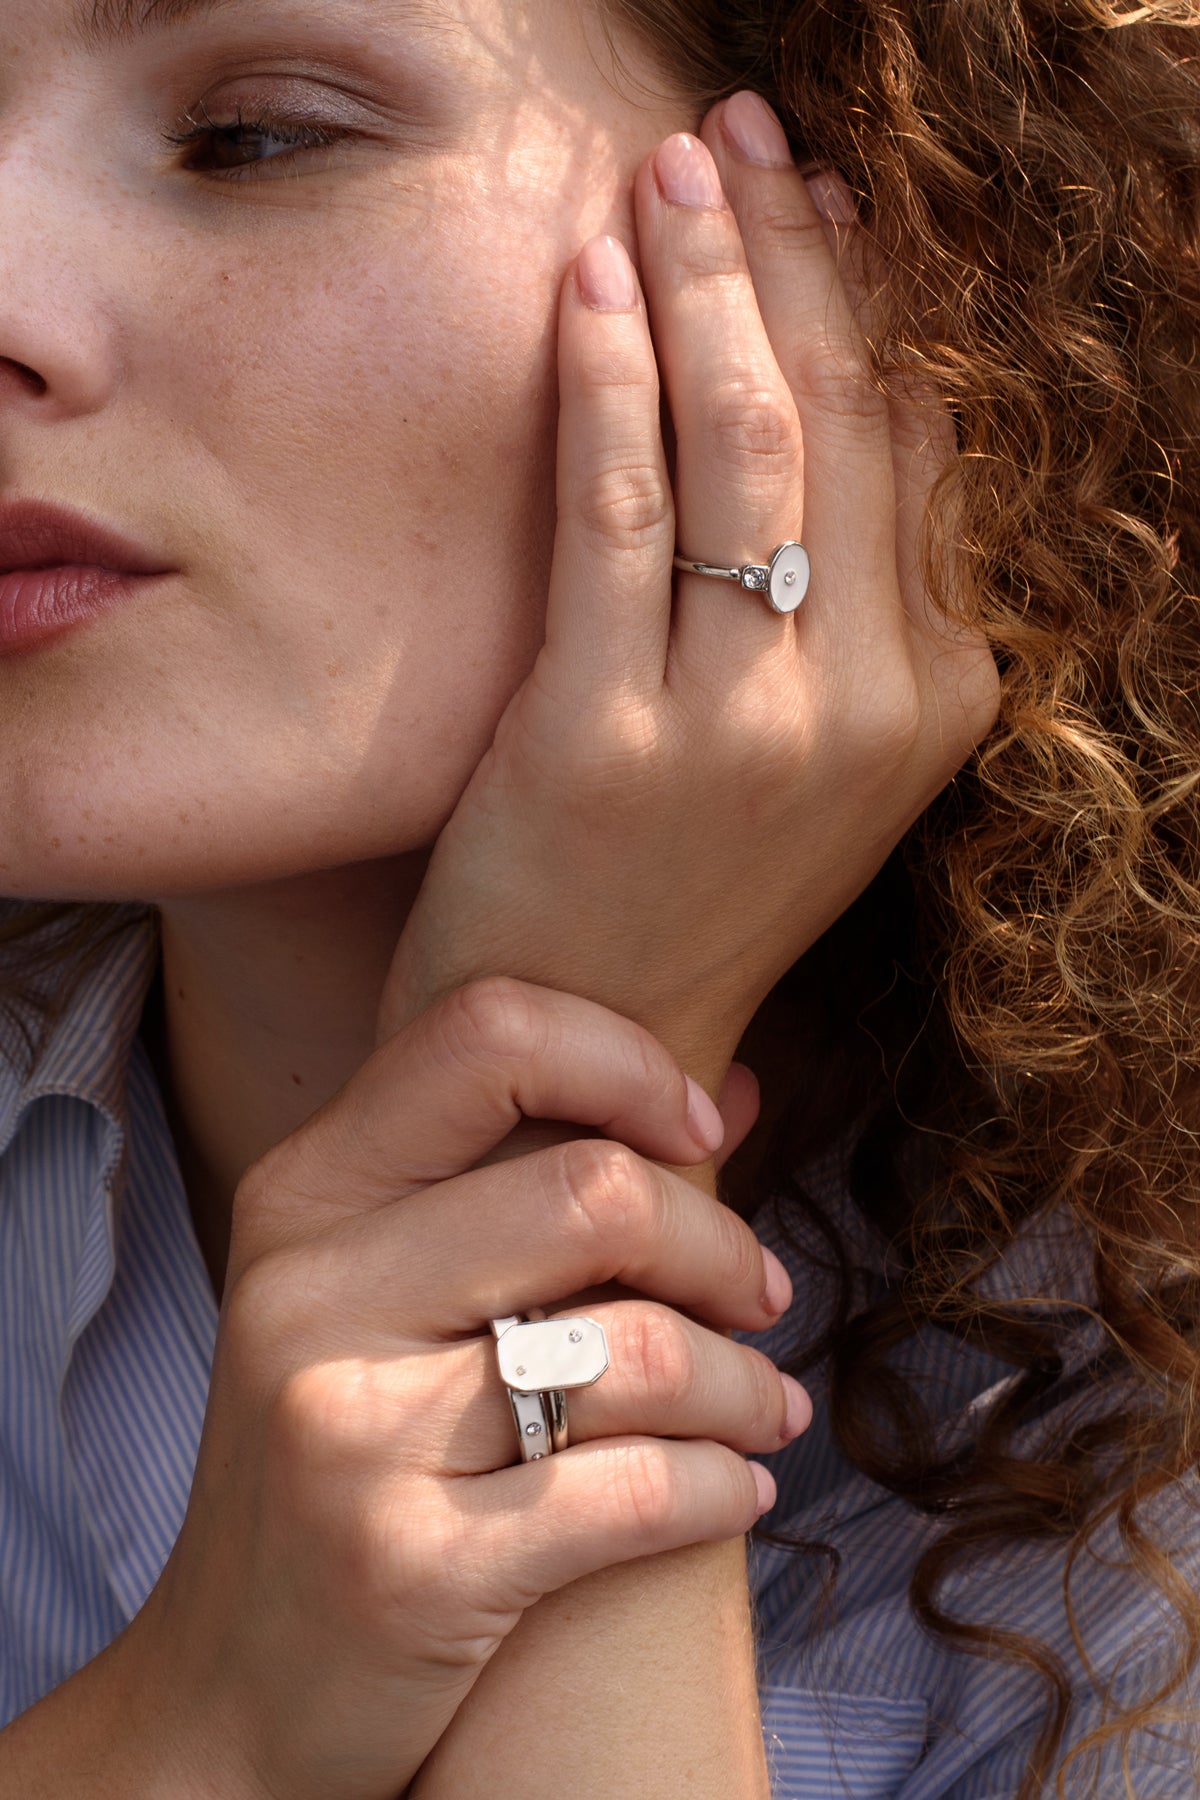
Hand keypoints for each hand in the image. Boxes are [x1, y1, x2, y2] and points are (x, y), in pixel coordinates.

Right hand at [107, 981, 801, 1799]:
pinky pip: (639, 1490)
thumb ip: (535, 1174)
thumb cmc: (342, 1454)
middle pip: (596, 1191)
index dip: (625, 1059)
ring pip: (638, 1348)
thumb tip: (739, 1086)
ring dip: (744, 1382)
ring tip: (766, 1405)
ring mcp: (350, 1429)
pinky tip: (737, 1486)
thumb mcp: (382, 1292)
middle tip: (761, 1296)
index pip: (488, 1034)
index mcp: (305, 1194)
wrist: (225, 1686)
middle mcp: (311, 1291)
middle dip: (723, 1248)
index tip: (700, 1131)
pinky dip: (722, 1484)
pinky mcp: (406, 1565)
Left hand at [381, 98, 998, 1083]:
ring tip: (664, 171)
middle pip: (846, 414)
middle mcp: (867, 705)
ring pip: (741, 437)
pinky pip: (613, 507)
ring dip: (703, 276)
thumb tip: (847, 411)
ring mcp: (741, 725)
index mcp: (943, 698)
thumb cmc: (698, 887)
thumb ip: (858, 605)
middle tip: (736, 140)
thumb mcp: (826, 758)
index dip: (871, 300)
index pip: (925, 443)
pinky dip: (601, 375)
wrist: (598, 1046)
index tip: (820, 200)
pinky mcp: (605, 734)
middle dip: (788, 251)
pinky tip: (587, 284)